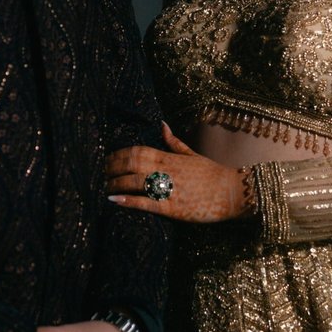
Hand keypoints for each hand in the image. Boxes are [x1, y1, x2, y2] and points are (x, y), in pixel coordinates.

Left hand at [104, 123, 250, 222]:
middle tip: (98, 174)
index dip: (117, 155)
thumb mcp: (192, 154)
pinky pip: (145, 202)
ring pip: (134, 182)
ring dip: (114, 184)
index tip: (105, 160)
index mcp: (169, 157)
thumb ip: (174, 142)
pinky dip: (128, 201)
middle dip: (111, 168)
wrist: (233, 192)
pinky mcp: (172, 207)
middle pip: (130, 164)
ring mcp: (168, 188)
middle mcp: (166, 170)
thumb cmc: (212, 174)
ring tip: (101, 188)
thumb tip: (162, 124)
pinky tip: (113, 201)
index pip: (136, 151)